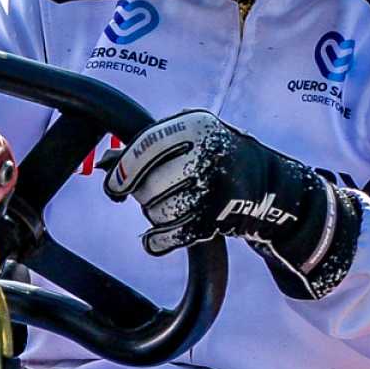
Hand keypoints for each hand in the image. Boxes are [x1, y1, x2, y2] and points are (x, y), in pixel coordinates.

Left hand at [99, 110, 357, 297]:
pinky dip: (156, 241)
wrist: (266, 184)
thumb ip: (145, 145)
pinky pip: (168, 238)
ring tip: (171, 206)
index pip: (146, 147)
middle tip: (154, 193)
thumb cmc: (213, 155)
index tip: (112, 188)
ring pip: (156, 212)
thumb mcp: (185, 137)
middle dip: (143, 195)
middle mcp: (208, 156)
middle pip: (147, 186)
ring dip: (155, 214)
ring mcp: (214, 191)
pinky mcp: (216, 221)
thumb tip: (103, 162)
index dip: (123, 171)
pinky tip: (157, 236)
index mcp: (196, 127)